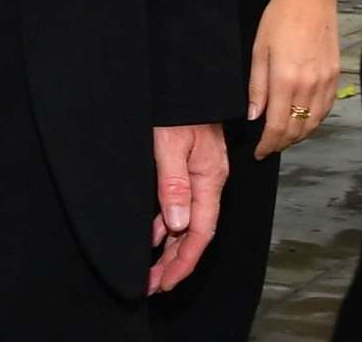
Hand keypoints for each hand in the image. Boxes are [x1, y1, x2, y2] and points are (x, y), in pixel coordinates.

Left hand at [147, 122, 227, 294]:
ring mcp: (202, 172)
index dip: (184, 260)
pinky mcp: (191, 165)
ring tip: (151, 268)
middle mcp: (210, 178)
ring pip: (188, 220)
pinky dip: (167, 225)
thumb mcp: (169, 144)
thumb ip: (173, 184)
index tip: (164, 281)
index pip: (201, 230)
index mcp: (210, 176)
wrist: (184, 76)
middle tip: (152, 284)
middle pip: (196, 230)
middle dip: (175, 261)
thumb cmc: (177, 107)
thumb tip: (175, 225)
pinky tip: (154, 234)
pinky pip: (182, 204)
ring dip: (170, 246)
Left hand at [248, 0, 341, 159]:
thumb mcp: (259, 50)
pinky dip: (315, 120)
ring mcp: (324, 80)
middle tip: (269, 147)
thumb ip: (257, 87)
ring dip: (299, 135)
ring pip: (313, 122)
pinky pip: (326, 108)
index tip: (260, 152)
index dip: (267, 144)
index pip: (277, 127)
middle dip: (281, 143)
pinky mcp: (335, 74)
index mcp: (285, 80)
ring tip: (285, 137)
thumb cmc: (280, 17)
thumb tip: (255, 116)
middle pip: (296, 129)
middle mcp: (308, 85)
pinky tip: (305, 120)